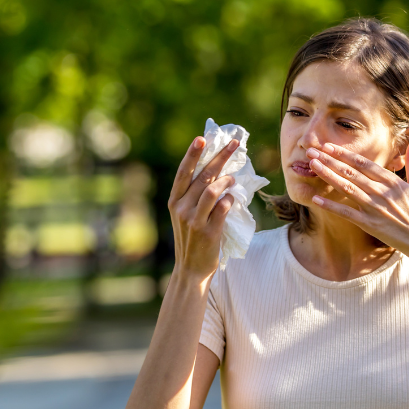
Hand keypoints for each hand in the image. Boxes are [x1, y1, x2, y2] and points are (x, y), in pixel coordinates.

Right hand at [167, 136, 238, 278]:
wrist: (191, 269)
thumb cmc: (192, 238)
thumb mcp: (186, 215)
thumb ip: (195, 196)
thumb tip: (216, 171)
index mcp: (174, 201)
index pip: (183, 172)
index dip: (192, 154)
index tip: (202, 138)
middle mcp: (181, 208)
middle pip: (203, 176)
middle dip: (220, 157)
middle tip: (235, 144)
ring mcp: (194, 220)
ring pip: (213, 190)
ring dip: (227, 180)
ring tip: (234, 179)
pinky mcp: (208, 231)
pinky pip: (222, 208)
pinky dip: (230, 199)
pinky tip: (232, 198)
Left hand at [307, 139, 408, 260]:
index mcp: (392, 182)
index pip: (364, 164)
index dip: (345, 154)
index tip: (330, 146)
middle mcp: (381, 192)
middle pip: (351, 172)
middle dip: (330, 160)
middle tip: (312, 151)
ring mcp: (374, 208)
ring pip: (347, 188)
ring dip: (328, 175)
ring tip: (312, 165)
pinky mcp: (369, 224)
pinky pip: (346, 213)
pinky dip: (331, 206)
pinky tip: (315, 198)